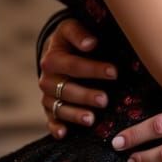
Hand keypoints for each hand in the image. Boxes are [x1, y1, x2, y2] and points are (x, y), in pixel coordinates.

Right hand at [38, 18, 117, 137]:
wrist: (55, 51)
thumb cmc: (70, 39)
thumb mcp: (71, 28)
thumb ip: (79, 33)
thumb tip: (91, 43)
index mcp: (53, 59)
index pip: (74, 65)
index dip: (94, 69)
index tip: (114, 72)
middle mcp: (47, 79)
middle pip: (66, 89)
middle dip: (86, 95)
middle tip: (105, 100)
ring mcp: (47, 95)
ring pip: (59, 107)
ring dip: (74, 114)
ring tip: (92, 119)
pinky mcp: (48, 109)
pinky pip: (50, 120)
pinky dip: (55, 127)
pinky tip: (64, 134)